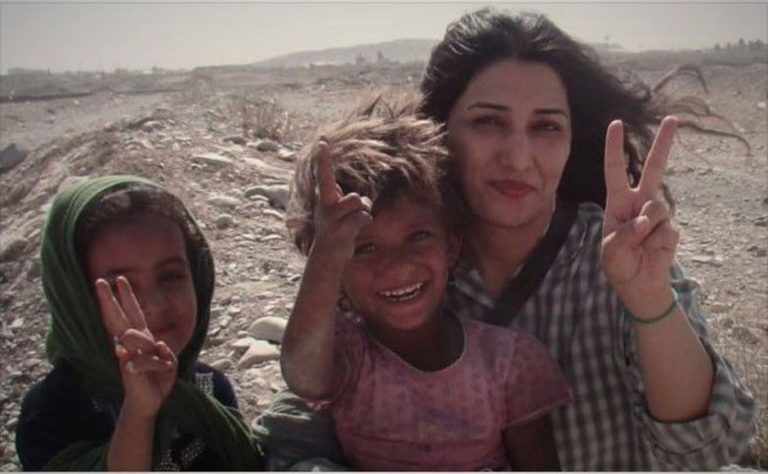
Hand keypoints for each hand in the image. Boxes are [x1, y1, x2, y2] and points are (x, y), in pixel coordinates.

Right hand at [96, 276, 176, 417]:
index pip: (133, 314)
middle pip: (118, 318)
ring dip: (148, 344)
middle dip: (110, 300)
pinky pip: (146, 360)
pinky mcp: (129, 370)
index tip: (120, 279)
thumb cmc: (157, 378)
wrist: (149, 402)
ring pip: (134, 336)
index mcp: (142, 339)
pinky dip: (160, 365)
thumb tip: (157, 344)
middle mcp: (130, 345)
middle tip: (100, 280)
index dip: (128, 297)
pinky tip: (162, 371)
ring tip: (160, 359)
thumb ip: (162, 351)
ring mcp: (127, 356)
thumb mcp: (167, 360)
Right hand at [311, 141, 372, 262]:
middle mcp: (326, 206)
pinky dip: (364, 221)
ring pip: (359, 203)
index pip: (324, 175)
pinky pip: (363, 217)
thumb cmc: (336, 227)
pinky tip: (355, 229)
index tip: (322, 141)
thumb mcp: (336, 209)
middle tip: (352, 215)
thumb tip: (361, 200)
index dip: (324, 158)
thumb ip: (346, 197)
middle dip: (360, 203)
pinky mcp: (340, 232)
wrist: (327, 254)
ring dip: (363, 212)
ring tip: (353, 222)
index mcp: (324, 197)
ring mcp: (332, 220)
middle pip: (354, 196)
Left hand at [601, 116, 679, 307]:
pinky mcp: (671, 228)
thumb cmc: (618, 263)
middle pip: (654, 168)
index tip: (616, 124)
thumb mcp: (610, 249)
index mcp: (618, 201)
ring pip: (656, 207)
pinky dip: (655, 242)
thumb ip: (624, 234)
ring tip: (639, 244)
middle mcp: (639, 201)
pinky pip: (665, 230)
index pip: (615, 170)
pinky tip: (651, 251)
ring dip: (645, 228)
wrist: (638, 283)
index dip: (615, 148)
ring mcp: (657, 213)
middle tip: (672, 118)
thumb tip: (644, 221)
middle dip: (663, 143)